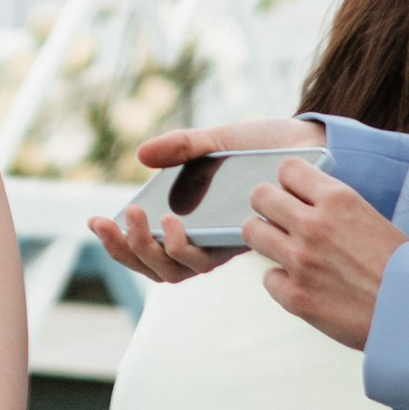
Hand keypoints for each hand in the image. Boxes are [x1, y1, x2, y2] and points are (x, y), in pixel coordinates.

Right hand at [91, 116, 316, 289]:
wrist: (312, 147)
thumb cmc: (266, 146)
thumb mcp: (218, 139)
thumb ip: (182, 146)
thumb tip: (141, 155)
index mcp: (193, 219)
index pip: (149, 248)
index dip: (119, 244)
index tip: (96, 221)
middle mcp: (207, 240)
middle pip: (158, 267)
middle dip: (128, 249)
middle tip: (116, 220)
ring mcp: (224, 243)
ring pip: (179, 270)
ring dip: (151, 250)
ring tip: (142, 219)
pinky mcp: (243, 243)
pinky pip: (207, 258)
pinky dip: (182, 246)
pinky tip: (174, 221)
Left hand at [242, 158, 401, 350]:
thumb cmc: (401, 268)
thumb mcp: (370, 218)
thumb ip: (334, 208)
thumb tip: (303, 201)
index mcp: (337, 199)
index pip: (287, 168)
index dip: (289, 183)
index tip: (295, 196)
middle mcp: (313, 225)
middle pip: (260, 195)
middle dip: (269, 206)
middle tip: (282, 221)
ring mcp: (300, 261)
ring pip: (252, 231)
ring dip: (266, 239)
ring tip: (285, 249)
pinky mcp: (295, 296)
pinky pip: (267, 278)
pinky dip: (282, 281)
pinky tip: (303, 285)